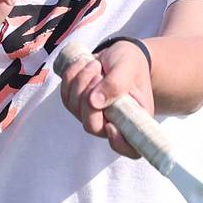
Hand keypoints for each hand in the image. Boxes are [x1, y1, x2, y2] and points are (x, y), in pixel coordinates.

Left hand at [59, 40, 153, 157]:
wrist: (118, 54)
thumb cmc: (130, 62)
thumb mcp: (128, 67)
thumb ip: (116, 84)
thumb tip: (95, 103)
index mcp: (136, 118)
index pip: (130, 148)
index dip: (119, 143)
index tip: (110, 125)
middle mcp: (115, 122)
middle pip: (93, 127)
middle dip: (88, 98)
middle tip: (98, 74)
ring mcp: (95, 116)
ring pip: (76, 109)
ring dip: (80, 82)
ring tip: (94, 65)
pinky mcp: (79, 106)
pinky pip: (66, 97)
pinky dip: (71, 78)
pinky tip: (83, 65)